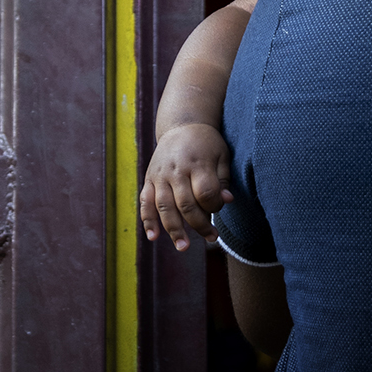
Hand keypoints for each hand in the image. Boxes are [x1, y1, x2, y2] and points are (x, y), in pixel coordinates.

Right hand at [139, 123, 233, 250]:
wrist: (182, 125)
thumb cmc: (207, 144)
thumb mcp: (222, 155)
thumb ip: (223, 179)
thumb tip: (226, 201)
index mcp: (197, 162)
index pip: (205, 193)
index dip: (214, 207)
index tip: (219, 208)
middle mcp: (176, 170)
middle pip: (185, 204)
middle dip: (199, 225)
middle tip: (211, 238)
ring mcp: (160, 175)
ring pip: (164, 207)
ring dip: (173, 229)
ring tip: (183, 247)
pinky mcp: (149, 178)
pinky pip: (145, 202)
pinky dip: (147, 220)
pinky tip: (153, 237)